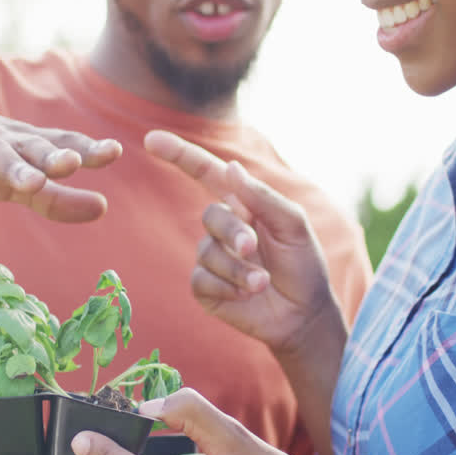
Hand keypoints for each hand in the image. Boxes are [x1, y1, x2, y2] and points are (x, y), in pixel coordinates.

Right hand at [0, 80, 122, 221]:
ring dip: (17, 168)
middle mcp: (1, 143)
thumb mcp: (10, 173)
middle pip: (32, 148)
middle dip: (54, 155)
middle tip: (75, 162)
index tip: (114, 151)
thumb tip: (103, 208)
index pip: (59, 142)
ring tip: (37, 180)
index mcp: (22, 142)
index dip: (86, 147)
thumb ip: (55, 196)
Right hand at [144, 130, 345, 355]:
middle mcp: (224, 228)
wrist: (303, 315)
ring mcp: (212, 258)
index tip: (152, 139)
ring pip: (207, 252)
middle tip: (255, 250)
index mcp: (244, 205)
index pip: (207, 174)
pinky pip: (201, 279)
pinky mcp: (205, 287)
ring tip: (262, 282)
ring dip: (239, 269)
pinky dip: (228, 287)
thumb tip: (231, 167)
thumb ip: (263, 196)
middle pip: (210, 216)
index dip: (179, 155)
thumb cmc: (303, 265)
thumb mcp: (293, 225)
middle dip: (234, 233)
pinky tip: (246, 295)